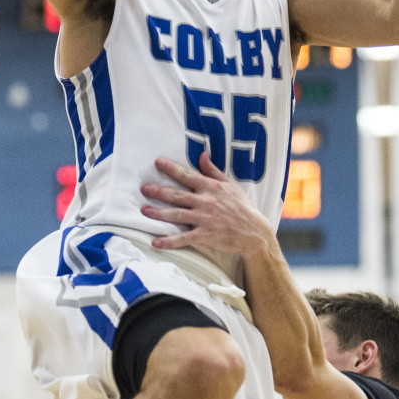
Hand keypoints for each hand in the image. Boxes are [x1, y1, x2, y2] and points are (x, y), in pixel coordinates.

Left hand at [141, 153, 275, 255]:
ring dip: (158, 213)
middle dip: (158, 191)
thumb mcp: (230, 185)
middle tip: (143, 188)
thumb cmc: (242, 207)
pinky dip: (169, 241)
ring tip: (144, 210)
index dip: (171, 168)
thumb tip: (202, 155)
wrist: (254, 233)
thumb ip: (213, 171)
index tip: (157, 162)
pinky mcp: (204, 236)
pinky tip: (155, 242)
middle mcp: (205, 202)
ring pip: (176, 215)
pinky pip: (183, 238)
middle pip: (177, 195)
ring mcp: (204, 219)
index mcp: (210, 188)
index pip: (187, 175)